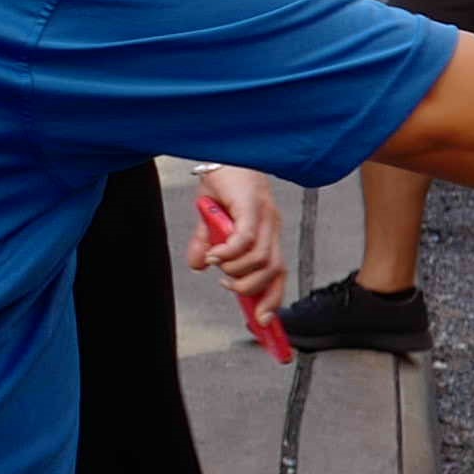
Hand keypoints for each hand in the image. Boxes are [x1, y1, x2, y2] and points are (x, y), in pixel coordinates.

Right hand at [190, 168, 290, 335]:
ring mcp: (264, 216)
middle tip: (228, 286)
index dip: (271, 301)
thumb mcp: (210, 219)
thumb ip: (206, 243)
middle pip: (275, 272)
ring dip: (237, 271)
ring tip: (219, 266)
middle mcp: (271, 228)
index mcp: (267, 235)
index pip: (277, 275)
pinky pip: (246, 237)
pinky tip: (214, 254)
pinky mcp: (251, 204)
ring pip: (260, 259)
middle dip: (252, 291)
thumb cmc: (223, 181)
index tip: (263, 326)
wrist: (223, 147)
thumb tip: (196, 267)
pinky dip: (230, 251)